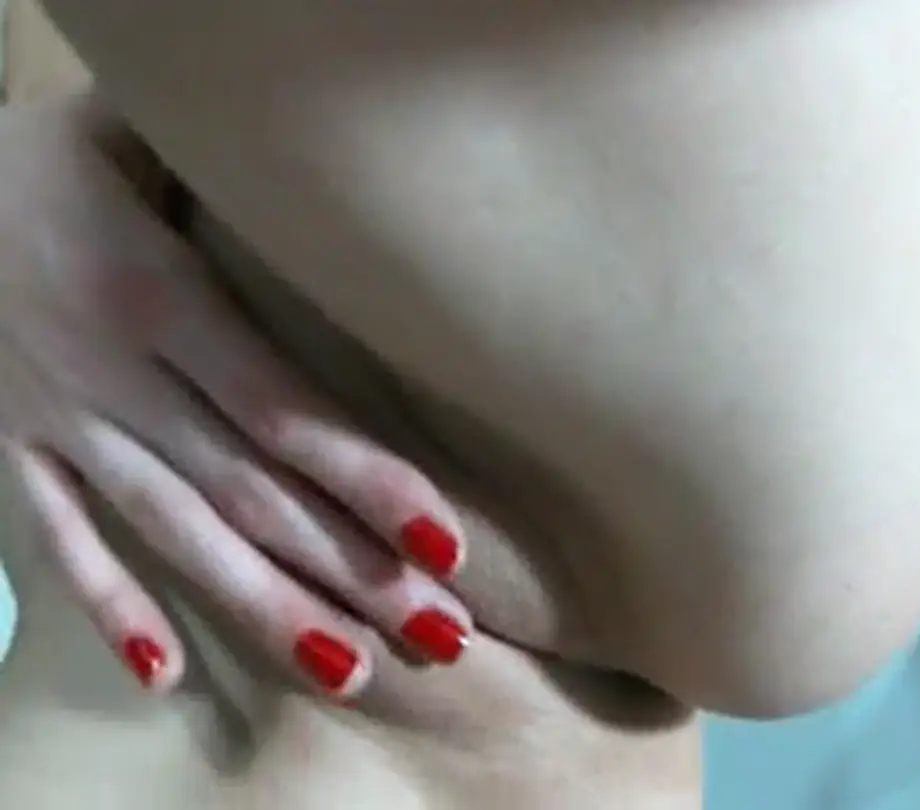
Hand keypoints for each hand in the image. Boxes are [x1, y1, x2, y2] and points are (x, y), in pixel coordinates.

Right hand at [0, 95, 470, 697]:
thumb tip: (338, 174)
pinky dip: (106, 605)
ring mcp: (55, 421)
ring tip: (351, 669)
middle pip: (248, 489)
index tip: (444, 541)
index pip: (280, 408)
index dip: (365, 477)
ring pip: (171, 532)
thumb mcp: (127, 135)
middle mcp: (112, 373)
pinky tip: (164, 674)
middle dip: (348, 567)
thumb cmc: (44, 159)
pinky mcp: (7, 448)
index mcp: (154, 294)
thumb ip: (225, 167)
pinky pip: (57, 538)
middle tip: (440, 632)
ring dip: (263, 606)